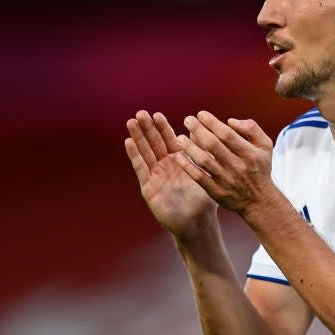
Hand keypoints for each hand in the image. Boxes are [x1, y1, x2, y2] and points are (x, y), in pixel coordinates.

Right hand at [125, 110, 216, 237]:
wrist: (197, 222)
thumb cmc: (204, 199)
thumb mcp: (205, 172)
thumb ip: (202, 151)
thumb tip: (201, 129)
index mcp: (179, 159)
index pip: (169, 139)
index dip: (162, 127)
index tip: (156, 114)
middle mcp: (165, 165)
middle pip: (154, 143)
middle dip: (147, 128)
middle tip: (141, 113)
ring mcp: (155, 175)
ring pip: (145, 152)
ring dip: (138, 137)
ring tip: (131, 122)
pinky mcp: (148, 187)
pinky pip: (141, 168)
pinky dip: (135, 155)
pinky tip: (128, 142)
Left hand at [173, 112, 275, 215]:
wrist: (259, 200)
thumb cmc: (259, 167)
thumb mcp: (265, 146)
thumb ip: (251, 128)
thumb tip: (230, 121)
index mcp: (249, 154)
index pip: (228, 135)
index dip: (212, 123)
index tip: (201, 114)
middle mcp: (238, 166)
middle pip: (214, 146)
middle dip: (199, 130)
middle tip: (187, 119)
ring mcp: (227, 180)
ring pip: (204, 161)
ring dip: (190, 148)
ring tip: (179, 138)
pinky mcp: (217, 192)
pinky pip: (200, 178)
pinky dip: (188, 167)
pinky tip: (179, 157)